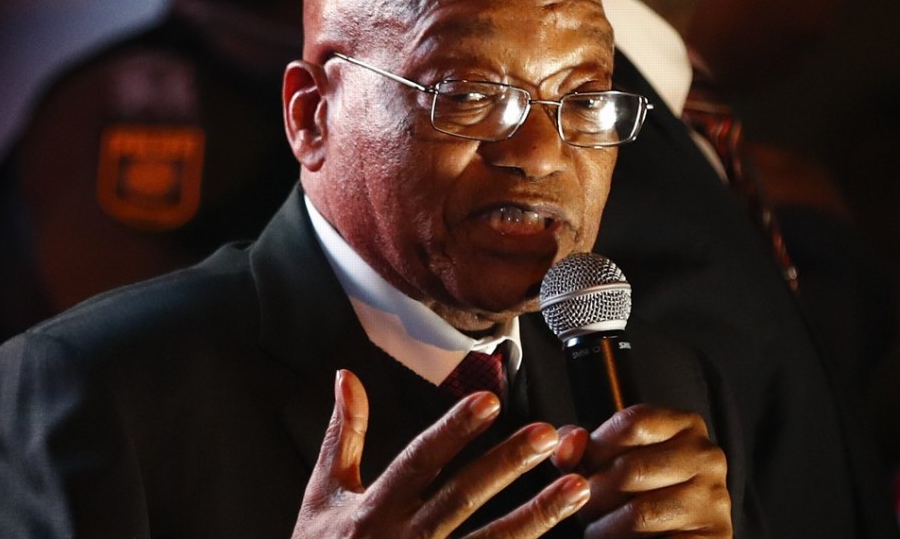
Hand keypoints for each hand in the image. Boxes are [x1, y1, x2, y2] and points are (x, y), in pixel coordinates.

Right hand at [291, 369, 590, 538]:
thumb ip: (342, 435)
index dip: (453, 431)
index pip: (420, 460)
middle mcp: (404, 538)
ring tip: (577, 487)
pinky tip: (560, 536)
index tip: (488, 402)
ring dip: (537, 515)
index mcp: (375, 508)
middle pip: (463, 496)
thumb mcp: (322, 495)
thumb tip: (347, 377)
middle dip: (507, 464)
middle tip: (548, 434)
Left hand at [552, 405, 731, 537]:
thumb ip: (585, 448)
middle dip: (595, 494)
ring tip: (599, 529)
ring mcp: (713, 498)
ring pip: (639, 513)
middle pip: (630, 469)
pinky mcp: (714, 536)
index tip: (579, 469)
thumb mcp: (614, 457)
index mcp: (684, 425)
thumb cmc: (642, 490)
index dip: (596, 447)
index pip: (631, 423)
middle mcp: (706, 456)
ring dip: (606, 528)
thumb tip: (568, 445)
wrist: (680, 532)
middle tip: (584, 508)